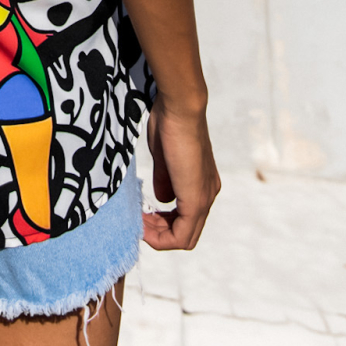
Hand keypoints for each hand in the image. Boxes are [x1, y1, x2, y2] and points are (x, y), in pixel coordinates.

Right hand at [141, 100, 220, 250]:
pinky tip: (144, 224)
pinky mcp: (196, 200)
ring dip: (159, 236)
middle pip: (186, 234)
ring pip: (184, 238)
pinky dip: (161, 237)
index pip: (185, 218)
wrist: (181, 108)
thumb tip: (162, 199)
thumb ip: (165, 180)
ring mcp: (203, 198)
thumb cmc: (170, 123)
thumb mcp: (165, 158)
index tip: (141, 213)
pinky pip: (181, 235)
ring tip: (140, 223)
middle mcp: (207, 194)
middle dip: (159, 232)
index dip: (162, 223)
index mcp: (201, 183)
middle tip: (138, 221)